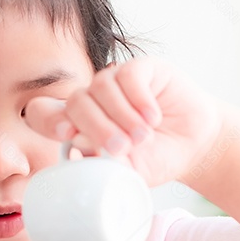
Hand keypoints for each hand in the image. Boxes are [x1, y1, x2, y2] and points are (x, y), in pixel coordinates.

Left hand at [24, 57, 222, 186]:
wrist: (195, 145)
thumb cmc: (157, 159)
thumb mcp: (129, 172)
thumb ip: (105, 164)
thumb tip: (80, 147)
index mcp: (79, 125)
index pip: (44, 114)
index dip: (48, 120)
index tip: (66, 135)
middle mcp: (93, 100)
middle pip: (75, 102)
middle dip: (96, 127)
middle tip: (121, 148)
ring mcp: (115, 81)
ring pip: (100, 87)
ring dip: (121, 116)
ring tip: (143, 137)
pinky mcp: (141, 69)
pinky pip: (128, 75)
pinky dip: (139, 100)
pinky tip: (153, 117)